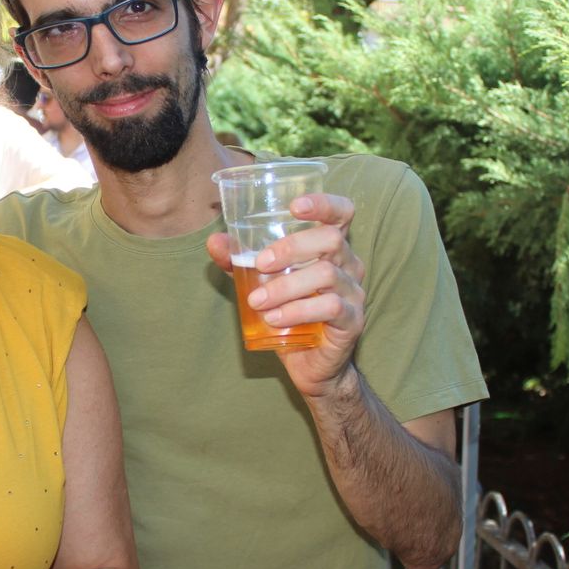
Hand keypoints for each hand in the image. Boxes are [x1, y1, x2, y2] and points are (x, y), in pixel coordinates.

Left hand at [206, 192, 365, 399]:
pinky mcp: (353, 320)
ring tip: (258, 301)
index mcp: (330, 248)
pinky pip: (329, 307)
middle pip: (330, 239)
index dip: (323, 203)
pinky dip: (297, 311)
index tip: (293, 206)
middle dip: (291, 247)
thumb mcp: (261, 284)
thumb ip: (240, 262)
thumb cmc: (289, 315)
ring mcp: (354, 292)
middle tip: (260, 264)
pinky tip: (274, 319)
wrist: (310, 364)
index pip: (341, 213)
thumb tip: (215, 241)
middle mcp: (349, 264)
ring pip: (325, 275)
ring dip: (285, 286)